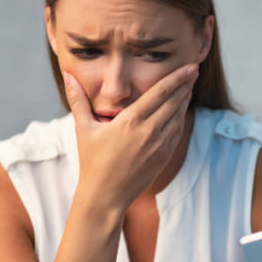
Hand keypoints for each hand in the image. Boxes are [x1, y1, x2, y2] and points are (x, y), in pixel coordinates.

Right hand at [63, 63, 197, 212]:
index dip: (177, 77)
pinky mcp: (164, 156)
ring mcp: (160, 145)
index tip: (190, 66)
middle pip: (174, 101)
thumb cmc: (92, 161)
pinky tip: (181, 110)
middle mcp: (150, 131)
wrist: (106, 195)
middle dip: (185, 84)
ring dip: (185, 99)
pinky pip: (177, 132)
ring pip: (178, 116)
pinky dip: (181, 118)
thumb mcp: (82, 128)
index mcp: (132, 120)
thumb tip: (67, 74)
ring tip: (189, 86)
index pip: (161, 92)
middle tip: (194, 70)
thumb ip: (78, 99)